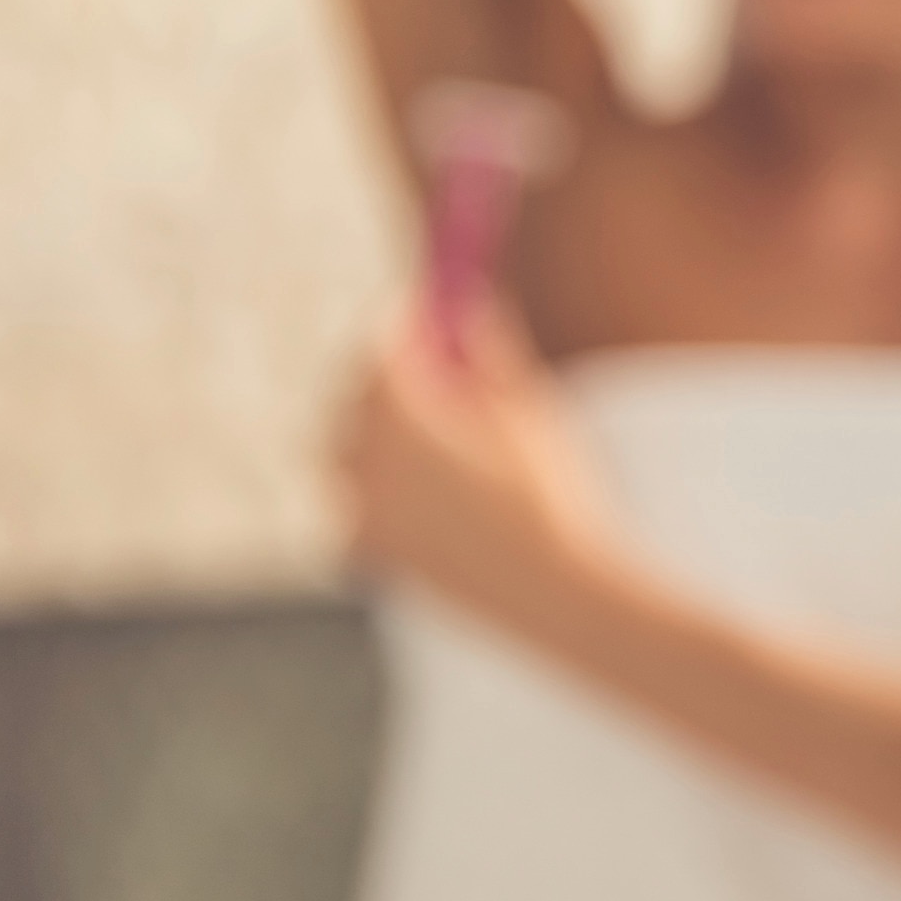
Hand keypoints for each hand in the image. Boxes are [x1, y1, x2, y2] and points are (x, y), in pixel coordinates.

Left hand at [333, 300, 619, 628]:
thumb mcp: (529, 412)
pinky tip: (423, 486)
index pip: (377, 352)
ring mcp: (363, 512)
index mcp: (399, 418)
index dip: (400, 327)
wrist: (555, 592)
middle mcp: (365, 463)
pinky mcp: (375, 552)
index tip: (424, 314)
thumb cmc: (549, 497)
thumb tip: (471, 308)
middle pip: (350, 401)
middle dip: (381, 378)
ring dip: (372, 432)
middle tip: (427, 368)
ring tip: (426, 428)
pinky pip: (355, 503)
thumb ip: (489, 355)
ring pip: (345, 455)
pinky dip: (374, 484)